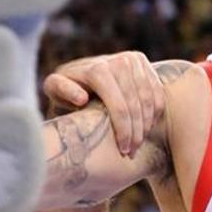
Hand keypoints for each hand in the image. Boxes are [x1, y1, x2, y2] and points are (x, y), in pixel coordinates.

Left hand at [43, 52, 165, 157]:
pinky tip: (147, 128)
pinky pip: (156, 91)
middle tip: (132, 152)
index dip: (123, 132)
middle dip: (137, 133)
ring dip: (147, 125)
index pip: (119, 107)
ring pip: (149, 99)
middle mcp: (117, 61)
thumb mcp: (55, 90)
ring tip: (139, 143)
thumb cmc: (64, 90)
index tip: (122, 150)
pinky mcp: (141, 60)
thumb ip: (62, 90)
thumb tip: (82, 99)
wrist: (78, 74)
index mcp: (97, 70)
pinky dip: (155, 111)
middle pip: (136, 105)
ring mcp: (131, 59)